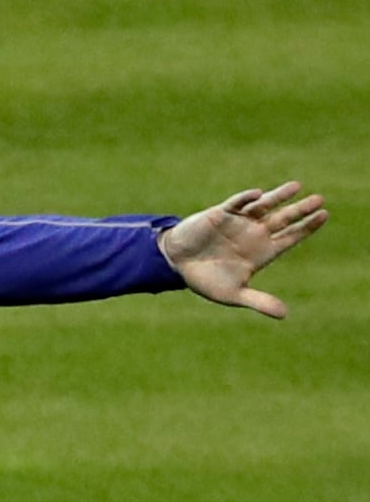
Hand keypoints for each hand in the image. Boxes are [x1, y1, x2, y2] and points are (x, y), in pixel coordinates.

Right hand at [162, 180, 328, 316]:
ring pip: (264, 206)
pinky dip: (246, 198)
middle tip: (319, 200)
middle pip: (283, 219)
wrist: (176, 265)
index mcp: (262, 252)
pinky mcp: (220, 214)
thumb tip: (284, 315)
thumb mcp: (234, 294)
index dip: (308, 227)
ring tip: (297, 186)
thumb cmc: (206, 280)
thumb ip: (259, 301)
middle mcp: (254, 234)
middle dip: (301, 210)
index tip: (324, 215)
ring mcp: (238, 222)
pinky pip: (236, 203)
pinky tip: (258, 193)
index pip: (291, 237)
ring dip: (279, 196)